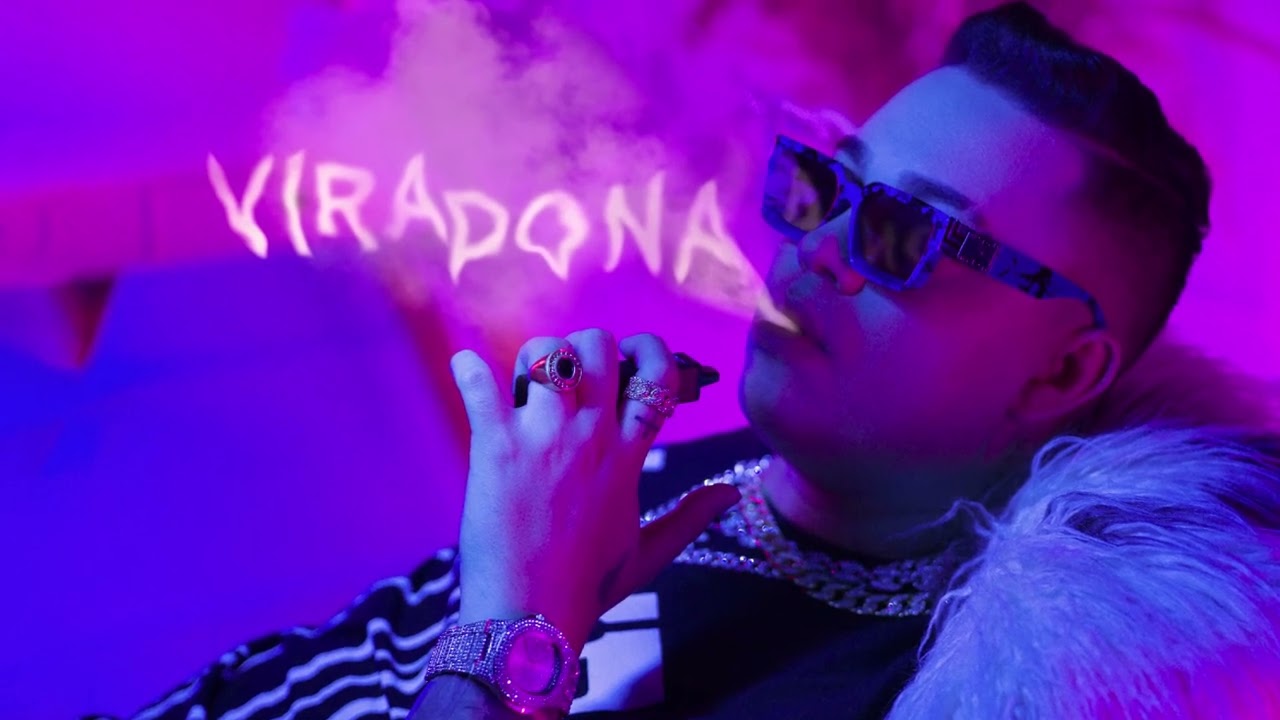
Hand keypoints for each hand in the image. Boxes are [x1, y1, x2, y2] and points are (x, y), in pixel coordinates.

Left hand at [449, 330, 739, 651]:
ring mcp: (541, 438)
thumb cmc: (587, 587)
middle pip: (597, 346)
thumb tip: (732, 494)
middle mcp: (589, 437)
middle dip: (585, 345)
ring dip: (534, 358)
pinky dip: (469, 369)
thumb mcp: (649, 554)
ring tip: (524, 383)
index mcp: (627, 458)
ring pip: (544, 353)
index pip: (655, 379)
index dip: (650, 350)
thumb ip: (691, 517)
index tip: (634, 354)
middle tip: (572, 369)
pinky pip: (480, 386)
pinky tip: (466, 368)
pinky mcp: (494, 448)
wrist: (529, 618)